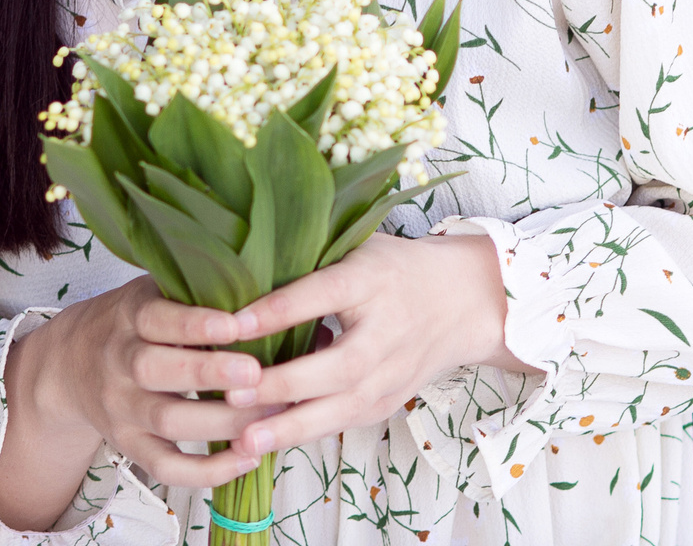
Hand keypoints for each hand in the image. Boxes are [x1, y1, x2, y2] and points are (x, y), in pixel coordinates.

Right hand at [1, 275, 277, 501]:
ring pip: (168, 422)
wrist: (70, 364)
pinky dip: (207, 471)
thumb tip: (264, 292)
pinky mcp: (128, 445)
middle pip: (158, 372)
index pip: (157, 319)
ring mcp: (121, 408)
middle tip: (258, 374)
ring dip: (223, 424)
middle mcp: (119, 362)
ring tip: (271, 416)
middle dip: (211, 375)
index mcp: (129, 316)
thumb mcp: (151, 292)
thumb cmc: (132, 322)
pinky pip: (165, 466)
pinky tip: (248, 459)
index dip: (196, 324)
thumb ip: (193, 292)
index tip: (237, 325)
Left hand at [222, 233, 532, 457]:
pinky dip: (304, 435)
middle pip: (336, 365)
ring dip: (290, 427)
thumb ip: (310, 261)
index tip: (233, 324)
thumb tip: (239, 275)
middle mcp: (384, 332)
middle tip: (230, 394)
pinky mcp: (386, 403)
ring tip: (245, 440)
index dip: (278, 310)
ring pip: (341, 407)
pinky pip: (343, 423)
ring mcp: (390, 374)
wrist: (462, 302)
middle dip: (283, 383)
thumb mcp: (356, 248)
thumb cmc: (393, 269)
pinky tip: (265, 445)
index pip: (322, 294)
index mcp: (370, 280)